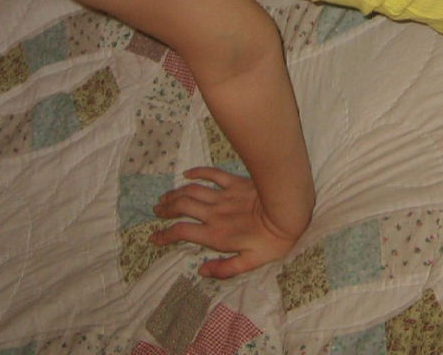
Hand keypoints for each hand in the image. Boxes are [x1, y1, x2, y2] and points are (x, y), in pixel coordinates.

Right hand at [150, 167, 301, 277]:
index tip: (153, 237)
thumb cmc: (273, 240)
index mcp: (215, 235)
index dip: (164, 235)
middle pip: (182, 208)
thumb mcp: (251, 263)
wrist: (288, 210)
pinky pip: (212, 174)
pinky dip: (198, 172)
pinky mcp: (234, 182)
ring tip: (164, 197)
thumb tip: (201, 271)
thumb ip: (225, 269)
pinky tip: (187, 173)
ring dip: (175, 193)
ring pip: (192, 191)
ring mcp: (223, 196)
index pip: (181, 232)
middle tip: (156, 211)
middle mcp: (214, 214)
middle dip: (166, 209)